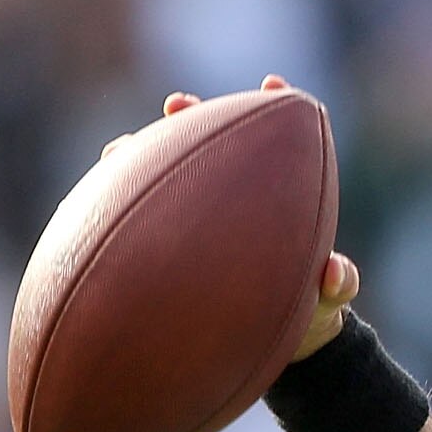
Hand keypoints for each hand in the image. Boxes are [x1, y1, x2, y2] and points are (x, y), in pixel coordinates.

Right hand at [112, 77, 360, 360]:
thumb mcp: (328, 297)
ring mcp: (190, 220)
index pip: (269, 142)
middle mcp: (227, 199)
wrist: (277, 343)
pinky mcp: (162, 247)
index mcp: (272, 196)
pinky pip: (135, 225)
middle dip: (191, 120)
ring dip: (137, 158)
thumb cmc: (308, 308)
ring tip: (120, 150)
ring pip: (160, 178)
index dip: (271, 108)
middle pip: (205, 145)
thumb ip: (339, 283)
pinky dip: (117, 212)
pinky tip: (92, 212)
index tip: (275, 87)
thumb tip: (334, 273)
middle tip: (178, 106)